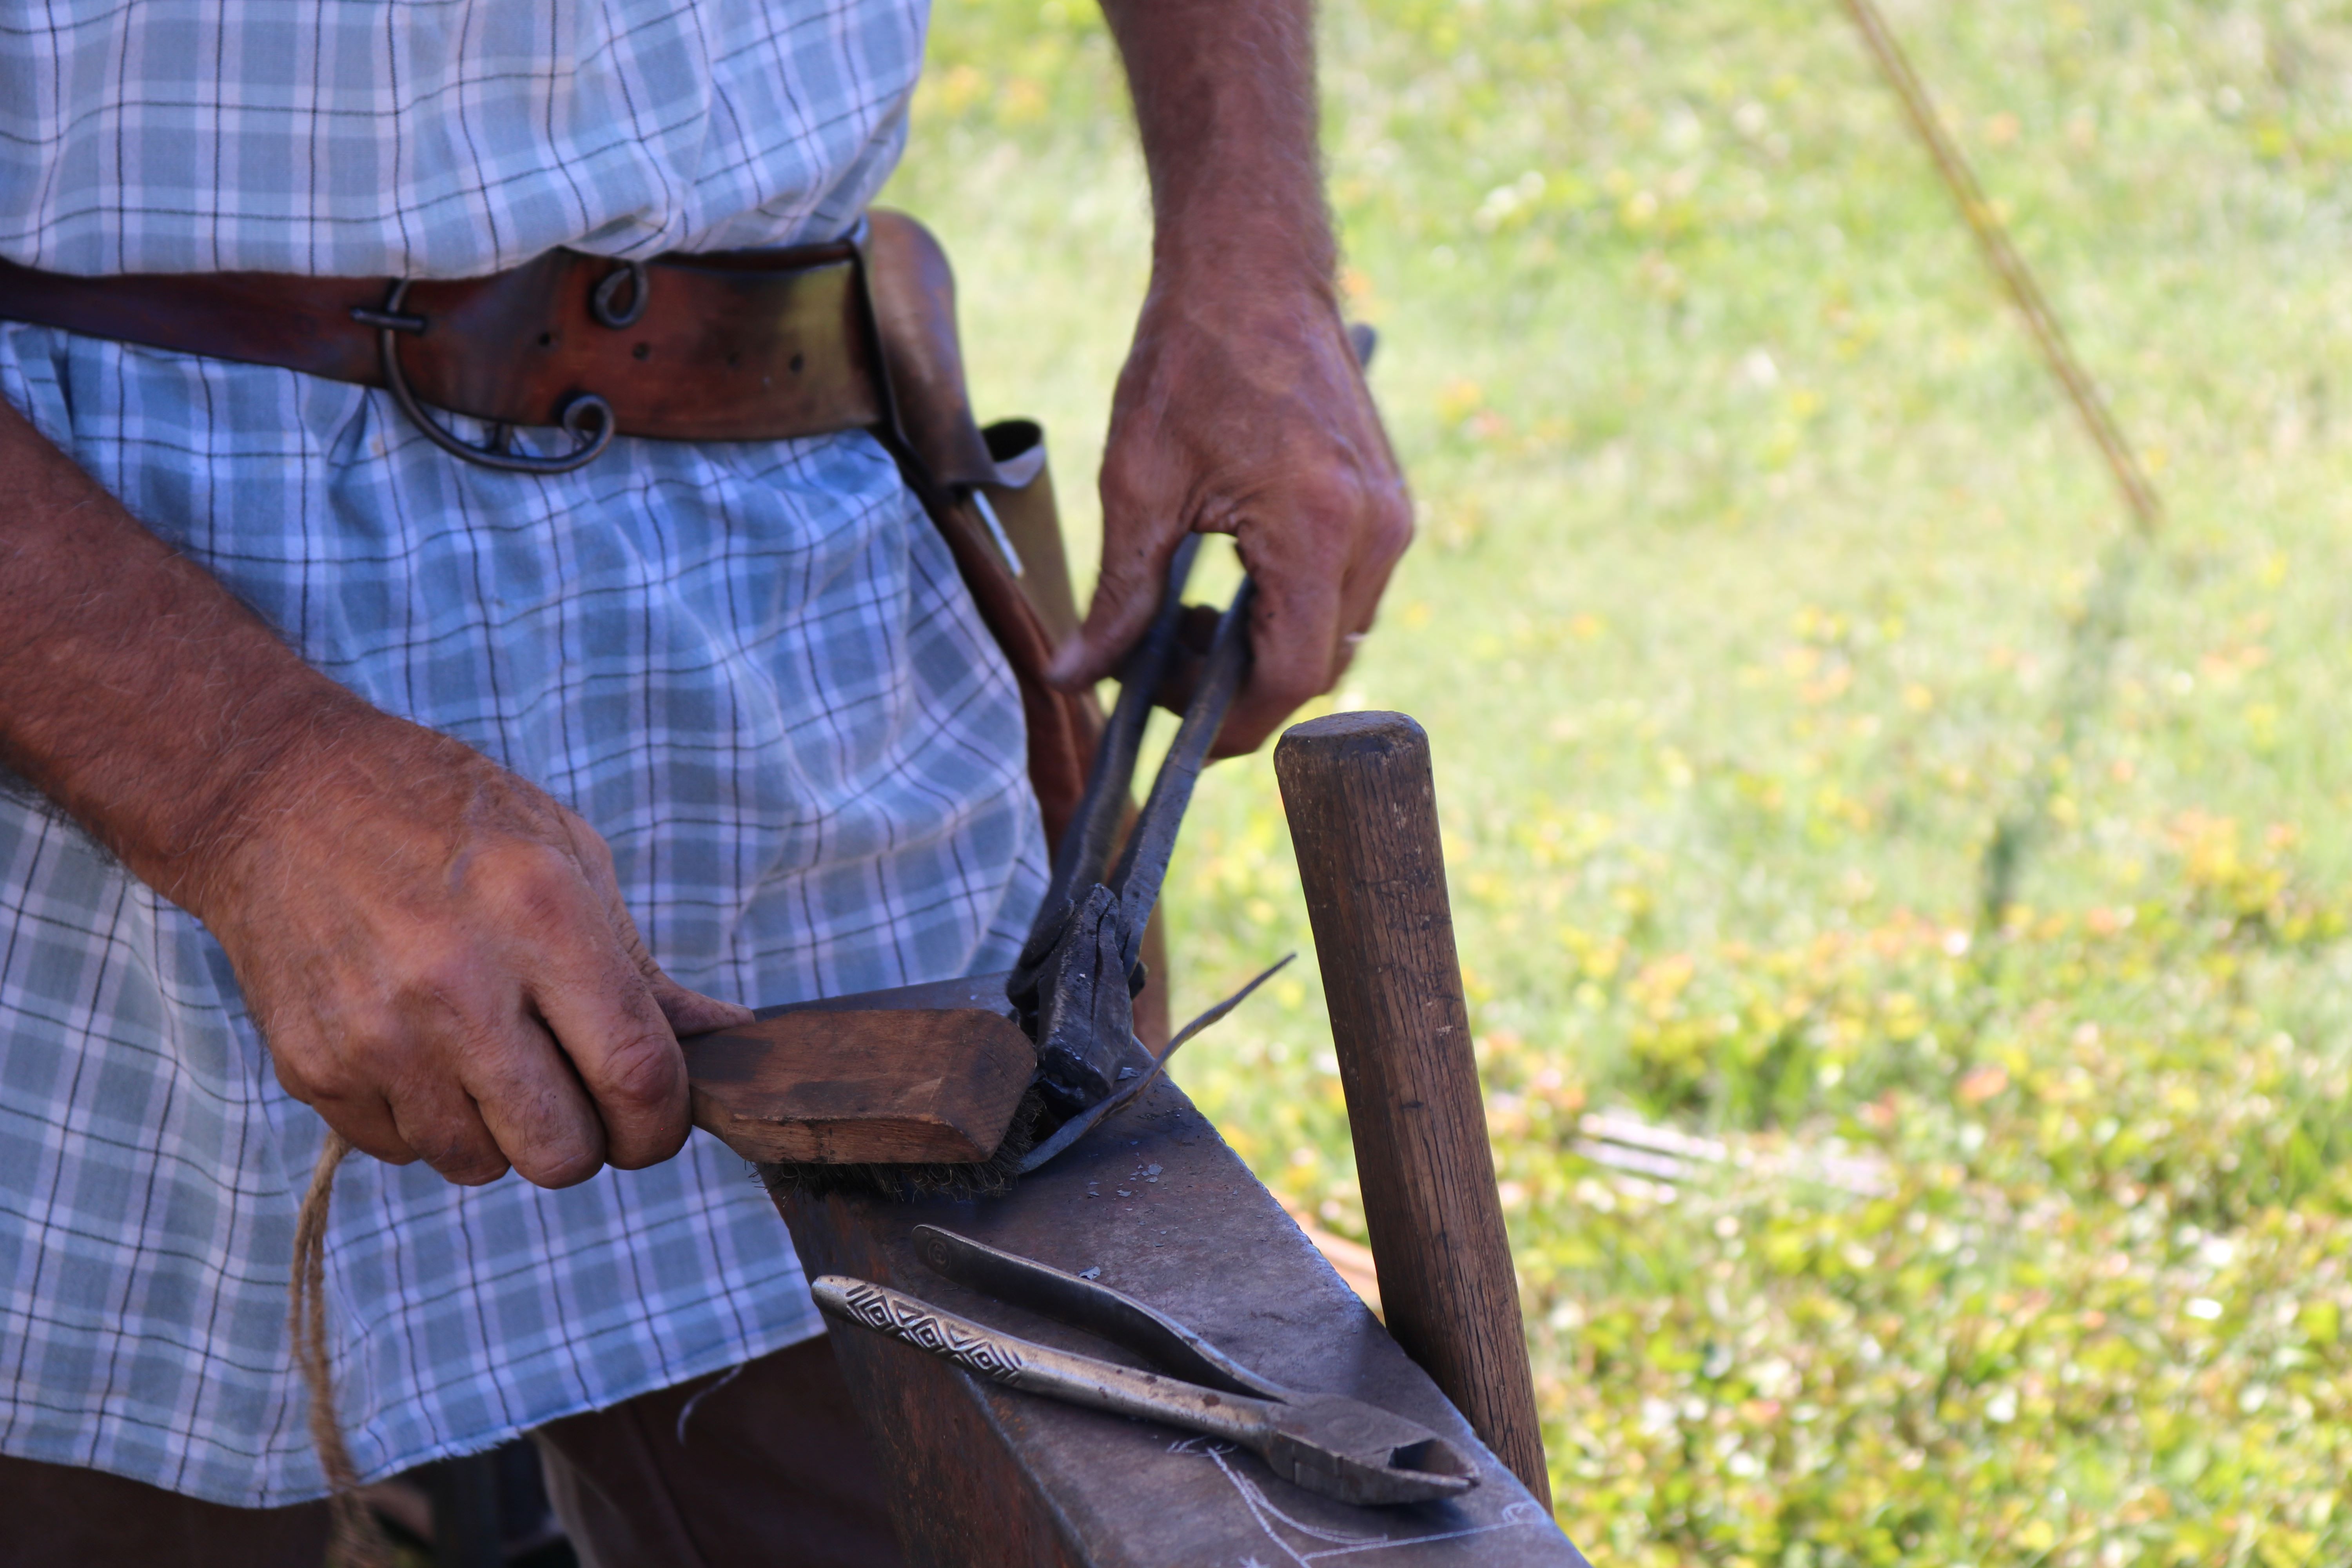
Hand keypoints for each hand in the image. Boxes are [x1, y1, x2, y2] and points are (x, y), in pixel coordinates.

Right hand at [189, 708, 750, 1187]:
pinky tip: (418, 1044)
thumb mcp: (568, 858)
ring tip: (486, 1051)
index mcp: (540, 916)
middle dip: (586, 1141)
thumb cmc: (447, 819)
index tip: (656, 1118)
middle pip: (561, 1152)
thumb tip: (730, 1046)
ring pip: (480, 1165)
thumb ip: (644, 974)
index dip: (663, 1124)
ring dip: (500, 1130)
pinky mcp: (313, 1069)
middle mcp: (457, 984)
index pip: (638, 1076)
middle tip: (576, 1093)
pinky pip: (404, 1150)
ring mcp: (377, 1035)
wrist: (279, 796)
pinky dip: (426, 1118)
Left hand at [1048, 267, 1411, 756]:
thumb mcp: (1137, 485)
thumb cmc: (1191, 360)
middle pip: (1317, 668)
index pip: (1290, 677)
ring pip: (1335, 636)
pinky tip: (1230, 586)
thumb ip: (1116, 596)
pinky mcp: (1388, 504)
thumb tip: (1071, 677)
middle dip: (1237, 690)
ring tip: (1189, 620)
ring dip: (1264, 652)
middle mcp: (1375, 531)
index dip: (1229, 724)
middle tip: (1159, 666)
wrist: (1252, 269)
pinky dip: (1287, 611)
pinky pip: (1346, 593)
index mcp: (1319, 528)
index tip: (1171, 732)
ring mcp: (1391, 517)